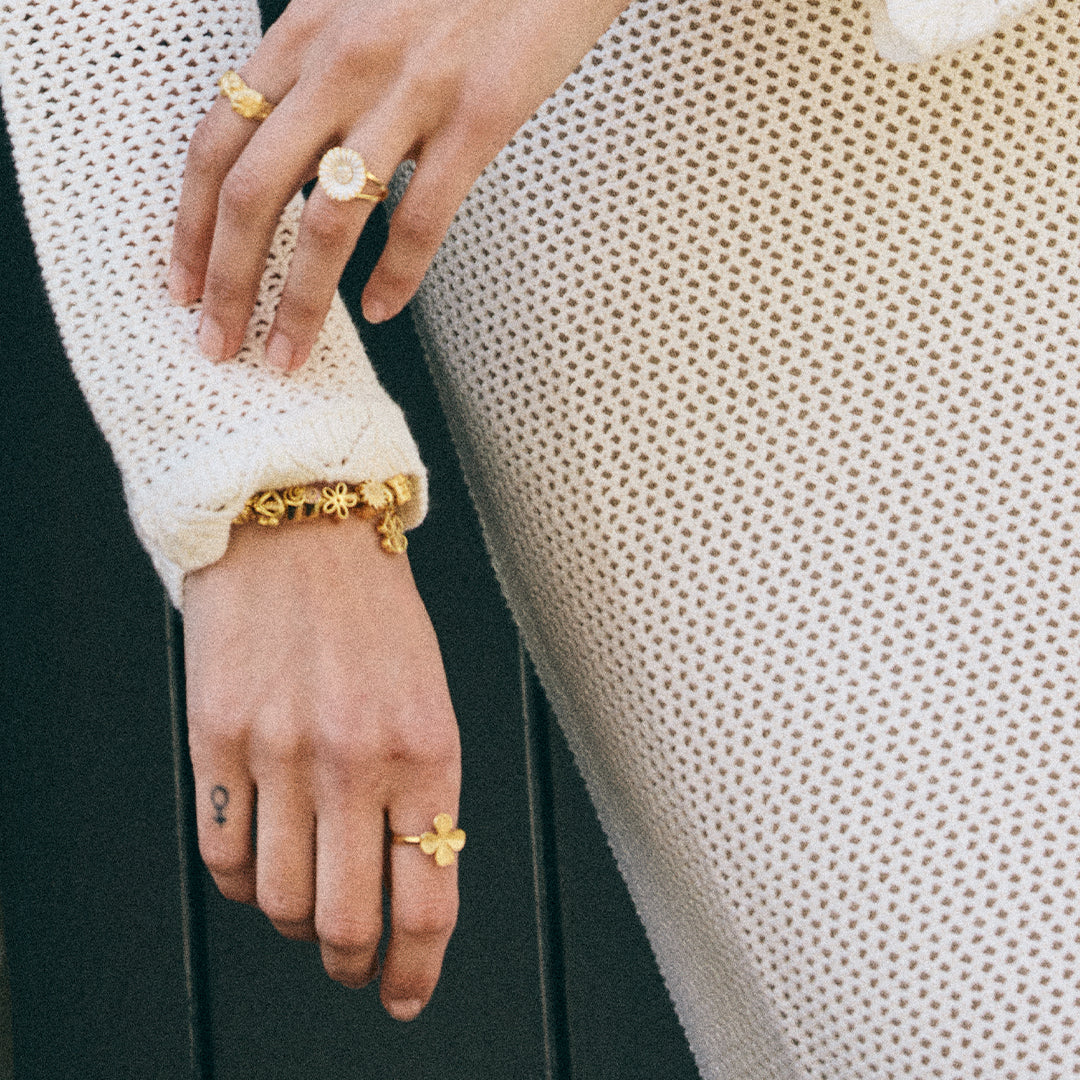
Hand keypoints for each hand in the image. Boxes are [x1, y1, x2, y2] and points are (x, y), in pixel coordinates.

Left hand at [168, 0, 629, 368]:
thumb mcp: (361, 2)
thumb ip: (317, 66)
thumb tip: (287, 146)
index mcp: (305, 31)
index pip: (217, 142)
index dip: (189, 224)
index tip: (182, 283)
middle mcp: (343, 62)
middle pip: (253, 192)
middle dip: (225, 281)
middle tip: (217, 342)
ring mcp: (409, 91)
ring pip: (328, 219)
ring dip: (298, 301)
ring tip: (287, 352)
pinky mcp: (476, 117)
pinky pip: (422, 218)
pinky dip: (397, 276)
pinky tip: (381, 310)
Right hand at [183, 516, 460, 1020]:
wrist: (301, 526)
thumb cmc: (373, 608)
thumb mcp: (429, 694)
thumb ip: (421, 786)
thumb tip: (407, 873)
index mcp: (428, 749)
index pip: (428, 898)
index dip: (416, 967)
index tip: (403, 993)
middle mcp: (356, 760)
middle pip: (347, 921)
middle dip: (353, 962)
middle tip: (353, 966)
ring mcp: (281, 754)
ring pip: (280, 901)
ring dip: (297, 924)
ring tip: (306, 908)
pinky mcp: (217, 739)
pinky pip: (221, 857)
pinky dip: (241, 883)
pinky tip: (257, 865)